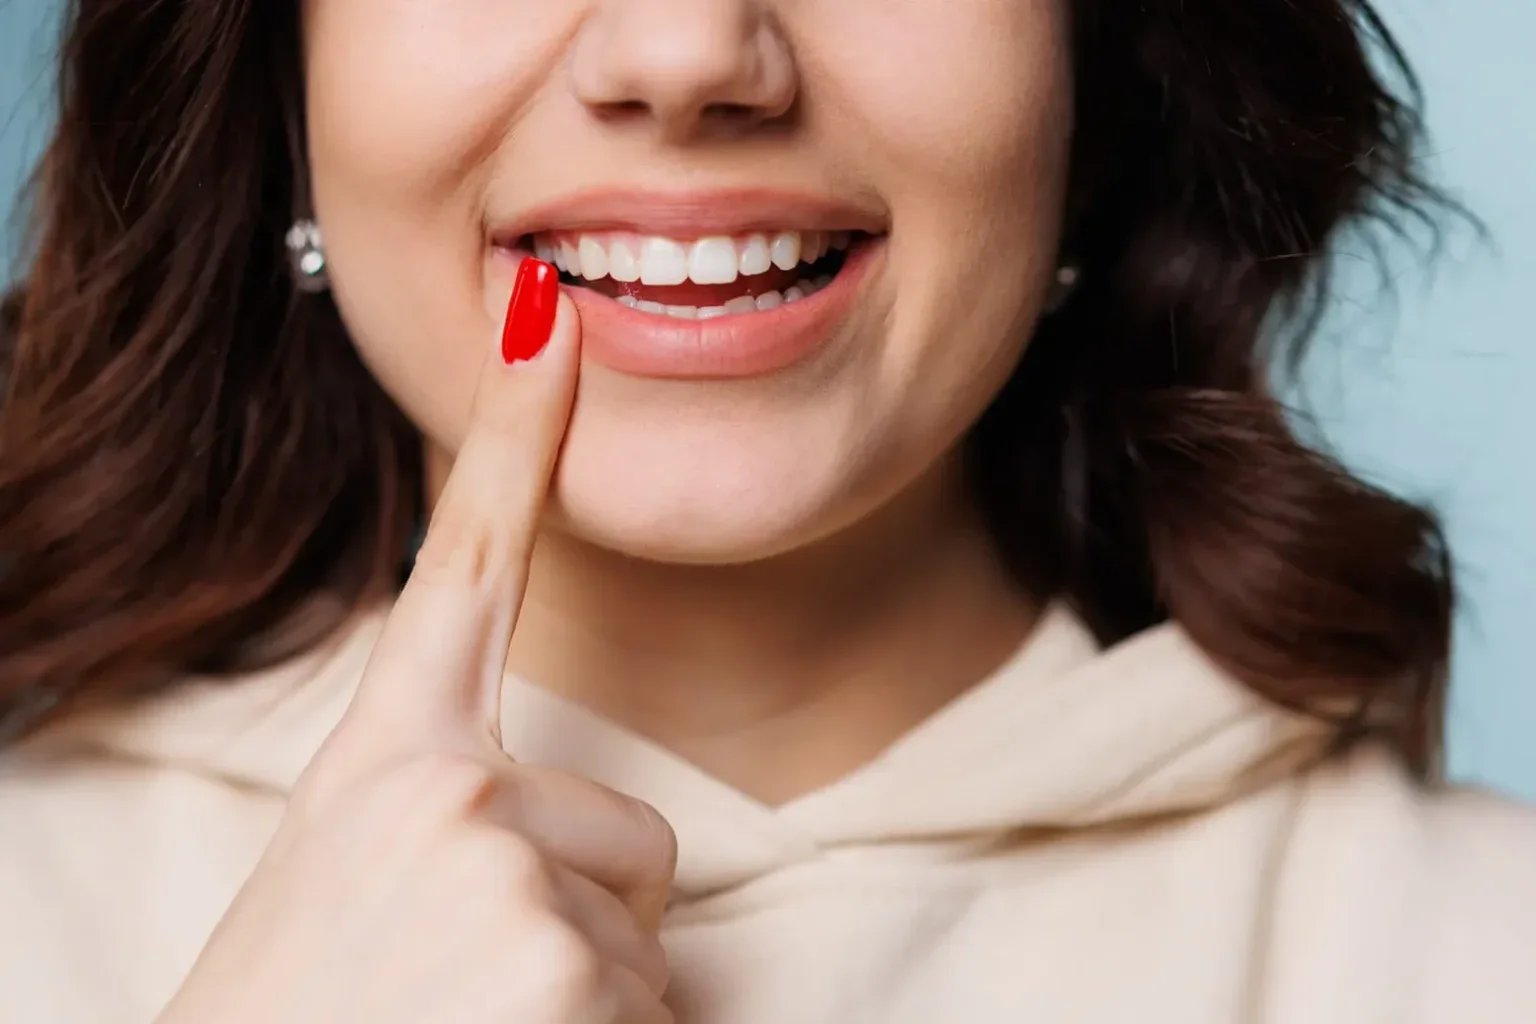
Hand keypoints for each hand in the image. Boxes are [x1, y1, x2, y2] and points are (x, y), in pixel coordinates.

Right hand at [158, 264, 677, 1023]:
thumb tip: (579, 846)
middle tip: (464, 998)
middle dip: (586, 926)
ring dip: (585, 1002)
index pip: (467, 567)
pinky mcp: (566, 973)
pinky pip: (661, 1013)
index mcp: (381, 769)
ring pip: (648, 938)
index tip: (551, 317)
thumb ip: (451, 832)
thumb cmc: (300, 1020)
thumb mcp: (346, 897)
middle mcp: (450, 797)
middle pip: (635, 840)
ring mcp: (510, 880)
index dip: (518, 434)